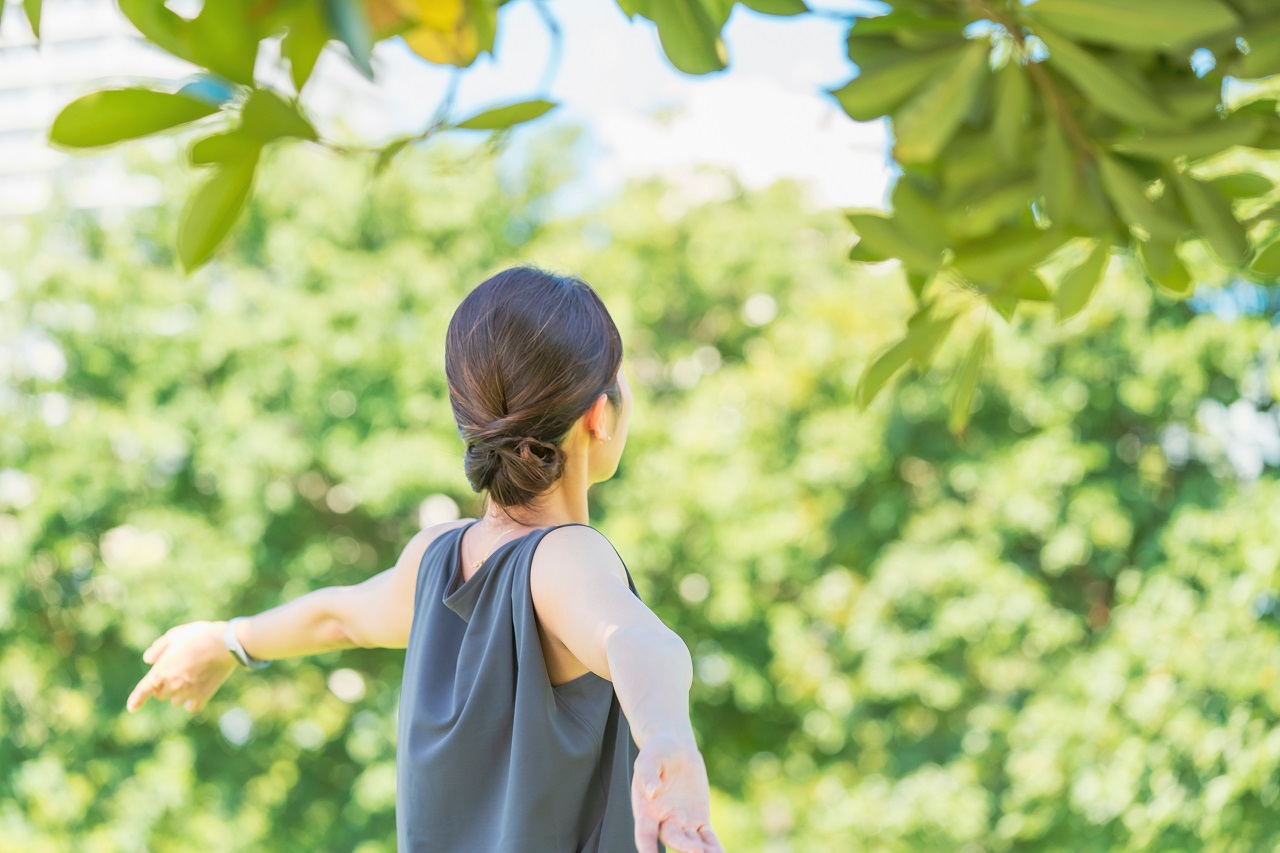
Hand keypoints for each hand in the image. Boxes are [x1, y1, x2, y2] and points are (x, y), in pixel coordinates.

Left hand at [126, 620, 238, 713]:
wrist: (227, 644)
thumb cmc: (201, 635)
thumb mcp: (176, 634)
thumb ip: (158, 648)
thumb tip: (148, 660)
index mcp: (162, 670)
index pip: (143, 690)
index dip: (136, 700)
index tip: (132, 708)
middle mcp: (172, 685)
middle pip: (160, 695)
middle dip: (163, 686)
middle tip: (176, 672)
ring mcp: (188, 692)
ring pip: (175, 701)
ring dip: (178, 693)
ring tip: (190, 677)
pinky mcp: (203, 696)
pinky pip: (191, 707)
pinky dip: (191, 701)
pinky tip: (197, 691)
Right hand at [631, 731, 723, 852]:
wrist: (676, 749)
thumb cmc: (656, 753)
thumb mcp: (649, 759)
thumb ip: (647, 774)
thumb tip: (651, 792)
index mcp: (646, 810)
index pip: (644, 833)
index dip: (647, 848)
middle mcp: (663, 821)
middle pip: (672, 838)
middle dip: (683, 846)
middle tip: (696, 850)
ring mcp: (683, 822)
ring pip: (692, 842)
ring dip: (701, 851)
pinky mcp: (699, 819)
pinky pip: (707, 837)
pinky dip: (714, 847)